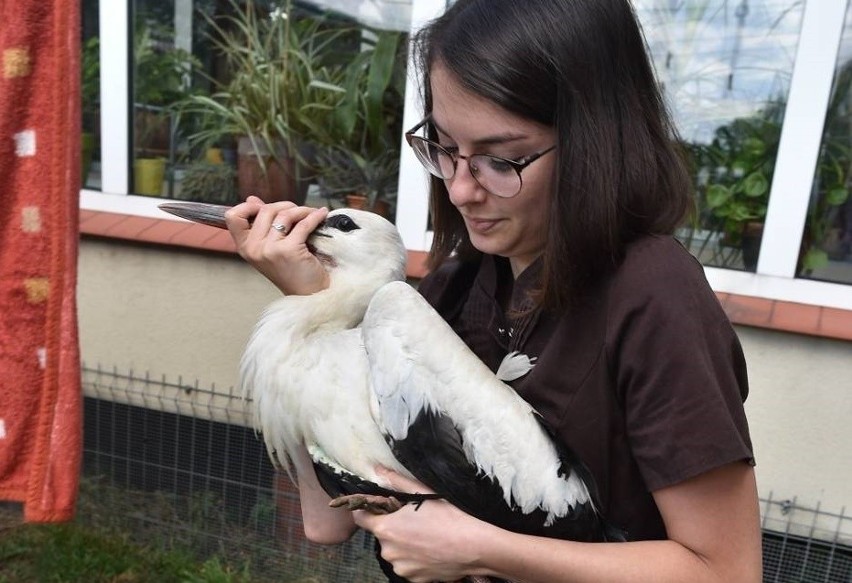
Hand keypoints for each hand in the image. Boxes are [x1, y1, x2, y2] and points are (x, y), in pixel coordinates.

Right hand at [224, 196, 329, 294]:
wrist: (307, 294)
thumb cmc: (291, 271)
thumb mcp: (270, 248)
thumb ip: (260, 224)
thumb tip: (251, 199)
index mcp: (245, 248)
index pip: (233, 218)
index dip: (248, 207)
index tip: (266, 207)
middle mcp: (254, 249)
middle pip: (265, 210)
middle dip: (285, 206)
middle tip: (299, 211)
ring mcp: (270, 250)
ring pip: (284, 214)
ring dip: (302, 210)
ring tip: (311, 213)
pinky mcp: (289, 250)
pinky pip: (303, 224)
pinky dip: (314, 216)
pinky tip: (321, 214)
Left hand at [352, 467, 493, 582]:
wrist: (472, 546)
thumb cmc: (447, 516)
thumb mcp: (421, 493)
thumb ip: (395, 481)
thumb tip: (377, 469)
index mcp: (385, 528)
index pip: (360, 518)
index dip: (369, 511)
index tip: (383, 508)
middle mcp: (387, 551)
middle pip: (382, 535)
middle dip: (394, 528)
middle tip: (415, 521)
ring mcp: (400, 567)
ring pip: (395, 552)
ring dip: (404, 545)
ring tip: (426, 537)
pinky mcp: (413, 580)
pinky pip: (408, 566)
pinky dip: (415, 560)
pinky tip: (431, 552)